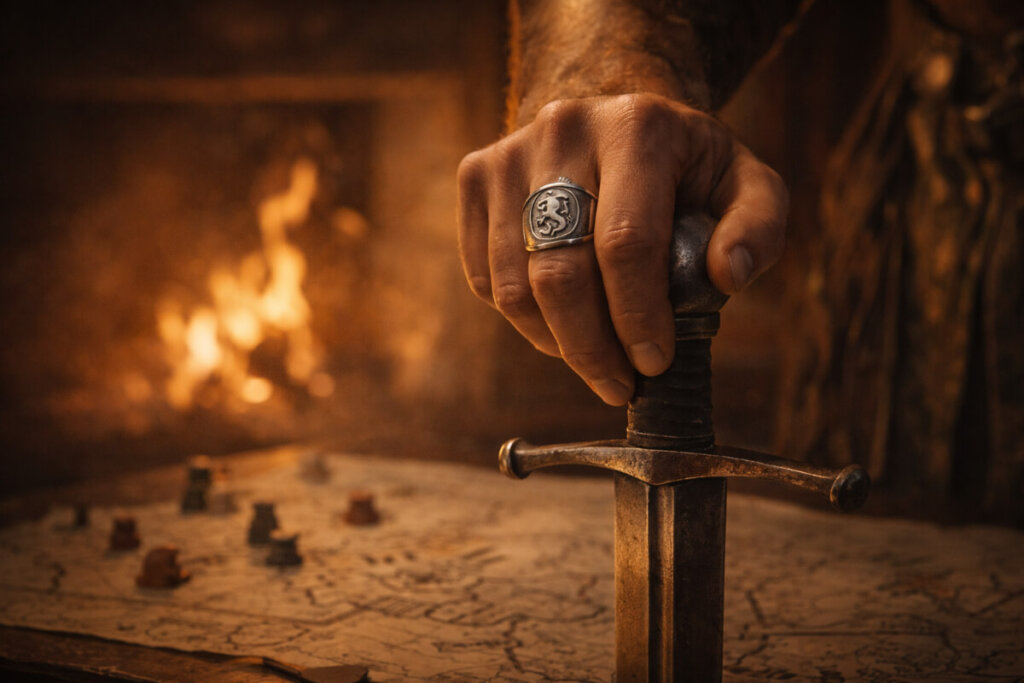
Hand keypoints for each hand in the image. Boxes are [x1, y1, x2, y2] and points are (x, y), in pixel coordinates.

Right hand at [457, 93, 787, 404]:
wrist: (613, 117)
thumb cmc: (684, 167)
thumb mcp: (744, 182)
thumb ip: (757, 227)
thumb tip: (725, 276)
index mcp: (637, 126)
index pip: (626, 243)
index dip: (636, 317)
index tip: (653, 363)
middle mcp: (563, 129)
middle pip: (559, 272)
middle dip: (590, 348)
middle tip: (619, 385)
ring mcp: (508, 152)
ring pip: (513, 285)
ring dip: (555, 343)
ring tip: (593, 358)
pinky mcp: (474, 176)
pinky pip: (485, 278)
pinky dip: (522, 320)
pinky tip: (560, 324)